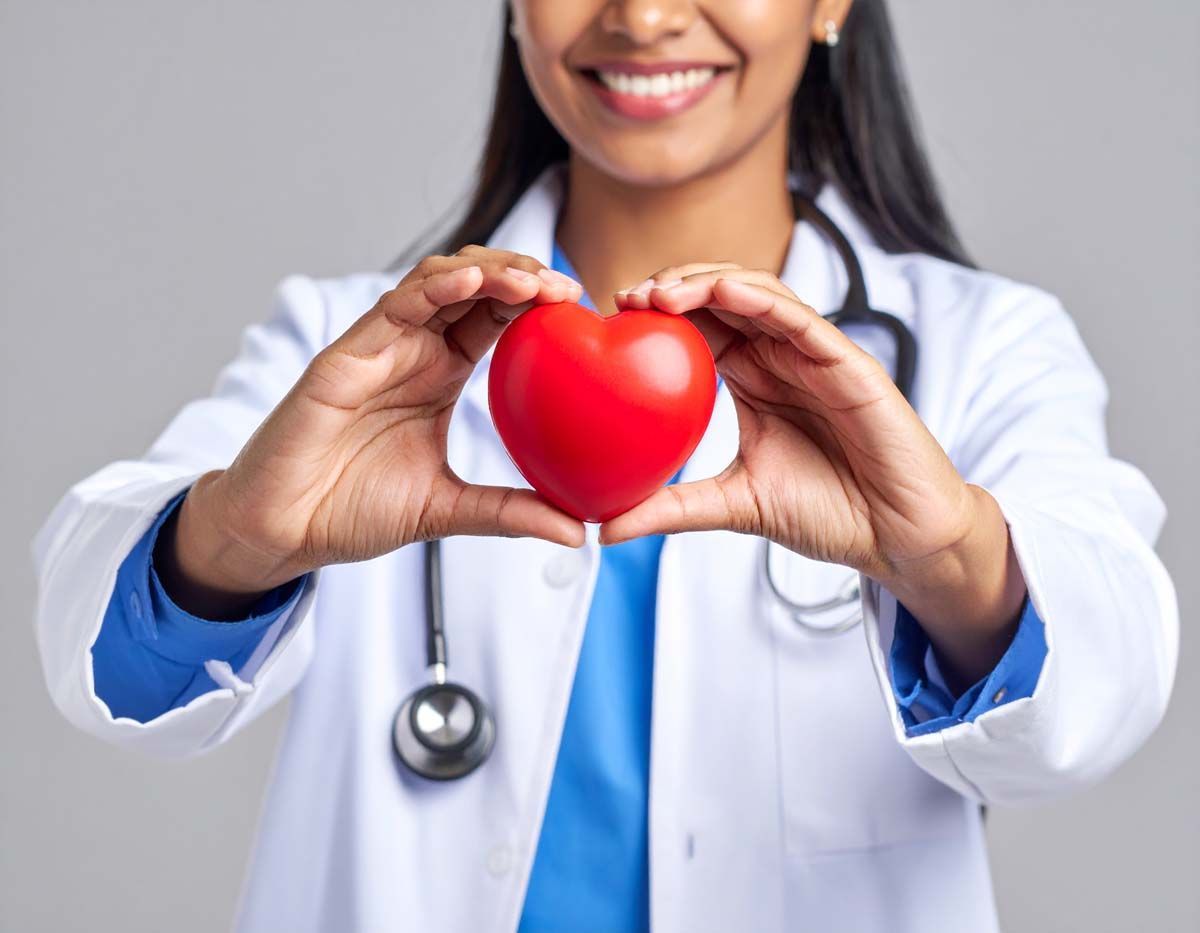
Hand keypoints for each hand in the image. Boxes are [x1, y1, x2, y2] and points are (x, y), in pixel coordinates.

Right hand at [176, 248, 586, 605]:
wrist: (283, 530)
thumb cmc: (353, 510)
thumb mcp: (448, 509)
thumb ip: (509, 511)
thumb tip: (578, 529)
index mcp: (441, 374)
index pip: (499, 318)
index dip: (541, 304)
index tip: (585, 312)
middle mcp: (414, 350)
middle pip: (477, 287)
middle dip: (526, 276)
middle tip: (570, 293)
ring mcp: (380, 346)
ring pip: (440, 280)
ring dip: (490, 270)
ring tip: (533, 282)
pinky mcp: (346, 354)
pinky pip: (396, 304)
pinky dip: (436, 286)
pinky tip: (473, 281)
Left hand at [607, 263, 1026, 685]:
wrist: (897, 538)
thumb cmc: (827, 513)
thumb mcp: (732, 505)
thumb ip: (672, 508)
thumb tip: (605, 528)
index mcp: (754, 378)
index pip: (701, 326)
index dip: (657, 314)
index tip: (612, 319)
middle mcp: (781, 357)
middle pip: (722, 297)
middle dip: (673, 286)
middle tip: (627, 300)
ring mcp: (816, 355)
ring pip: (759, 294)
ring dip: (708, 283)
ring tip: (662, 292)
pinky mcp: (850, 362)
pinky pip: (803, 318)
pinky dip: (762, 299)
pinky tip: (724, 292)